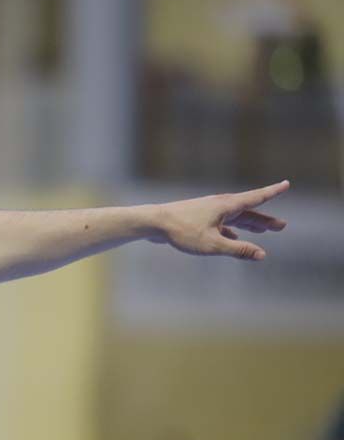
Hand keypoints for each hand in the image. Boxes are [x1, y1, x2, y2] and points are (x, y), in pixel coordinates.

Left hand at [150, 180, 288, 260]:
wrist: (153, 223)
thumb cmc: (182, 232)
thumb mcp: (213, 245)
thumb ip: (238, 250)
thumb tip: (262, 255)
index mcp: (226, 206)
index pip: (256, 198)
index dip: (272, 192)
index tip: (287, 184)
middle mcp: (219, 205)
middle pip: (247, 212)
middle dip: (264, 219)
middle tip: (281, 226)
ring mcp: (208, 211)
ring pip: (234, 218)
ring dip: (250, 224)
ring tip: (264, 230)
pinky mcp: (198, 219)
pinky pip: (221, 225)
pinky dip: (231, 231)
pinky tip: (235, 239)